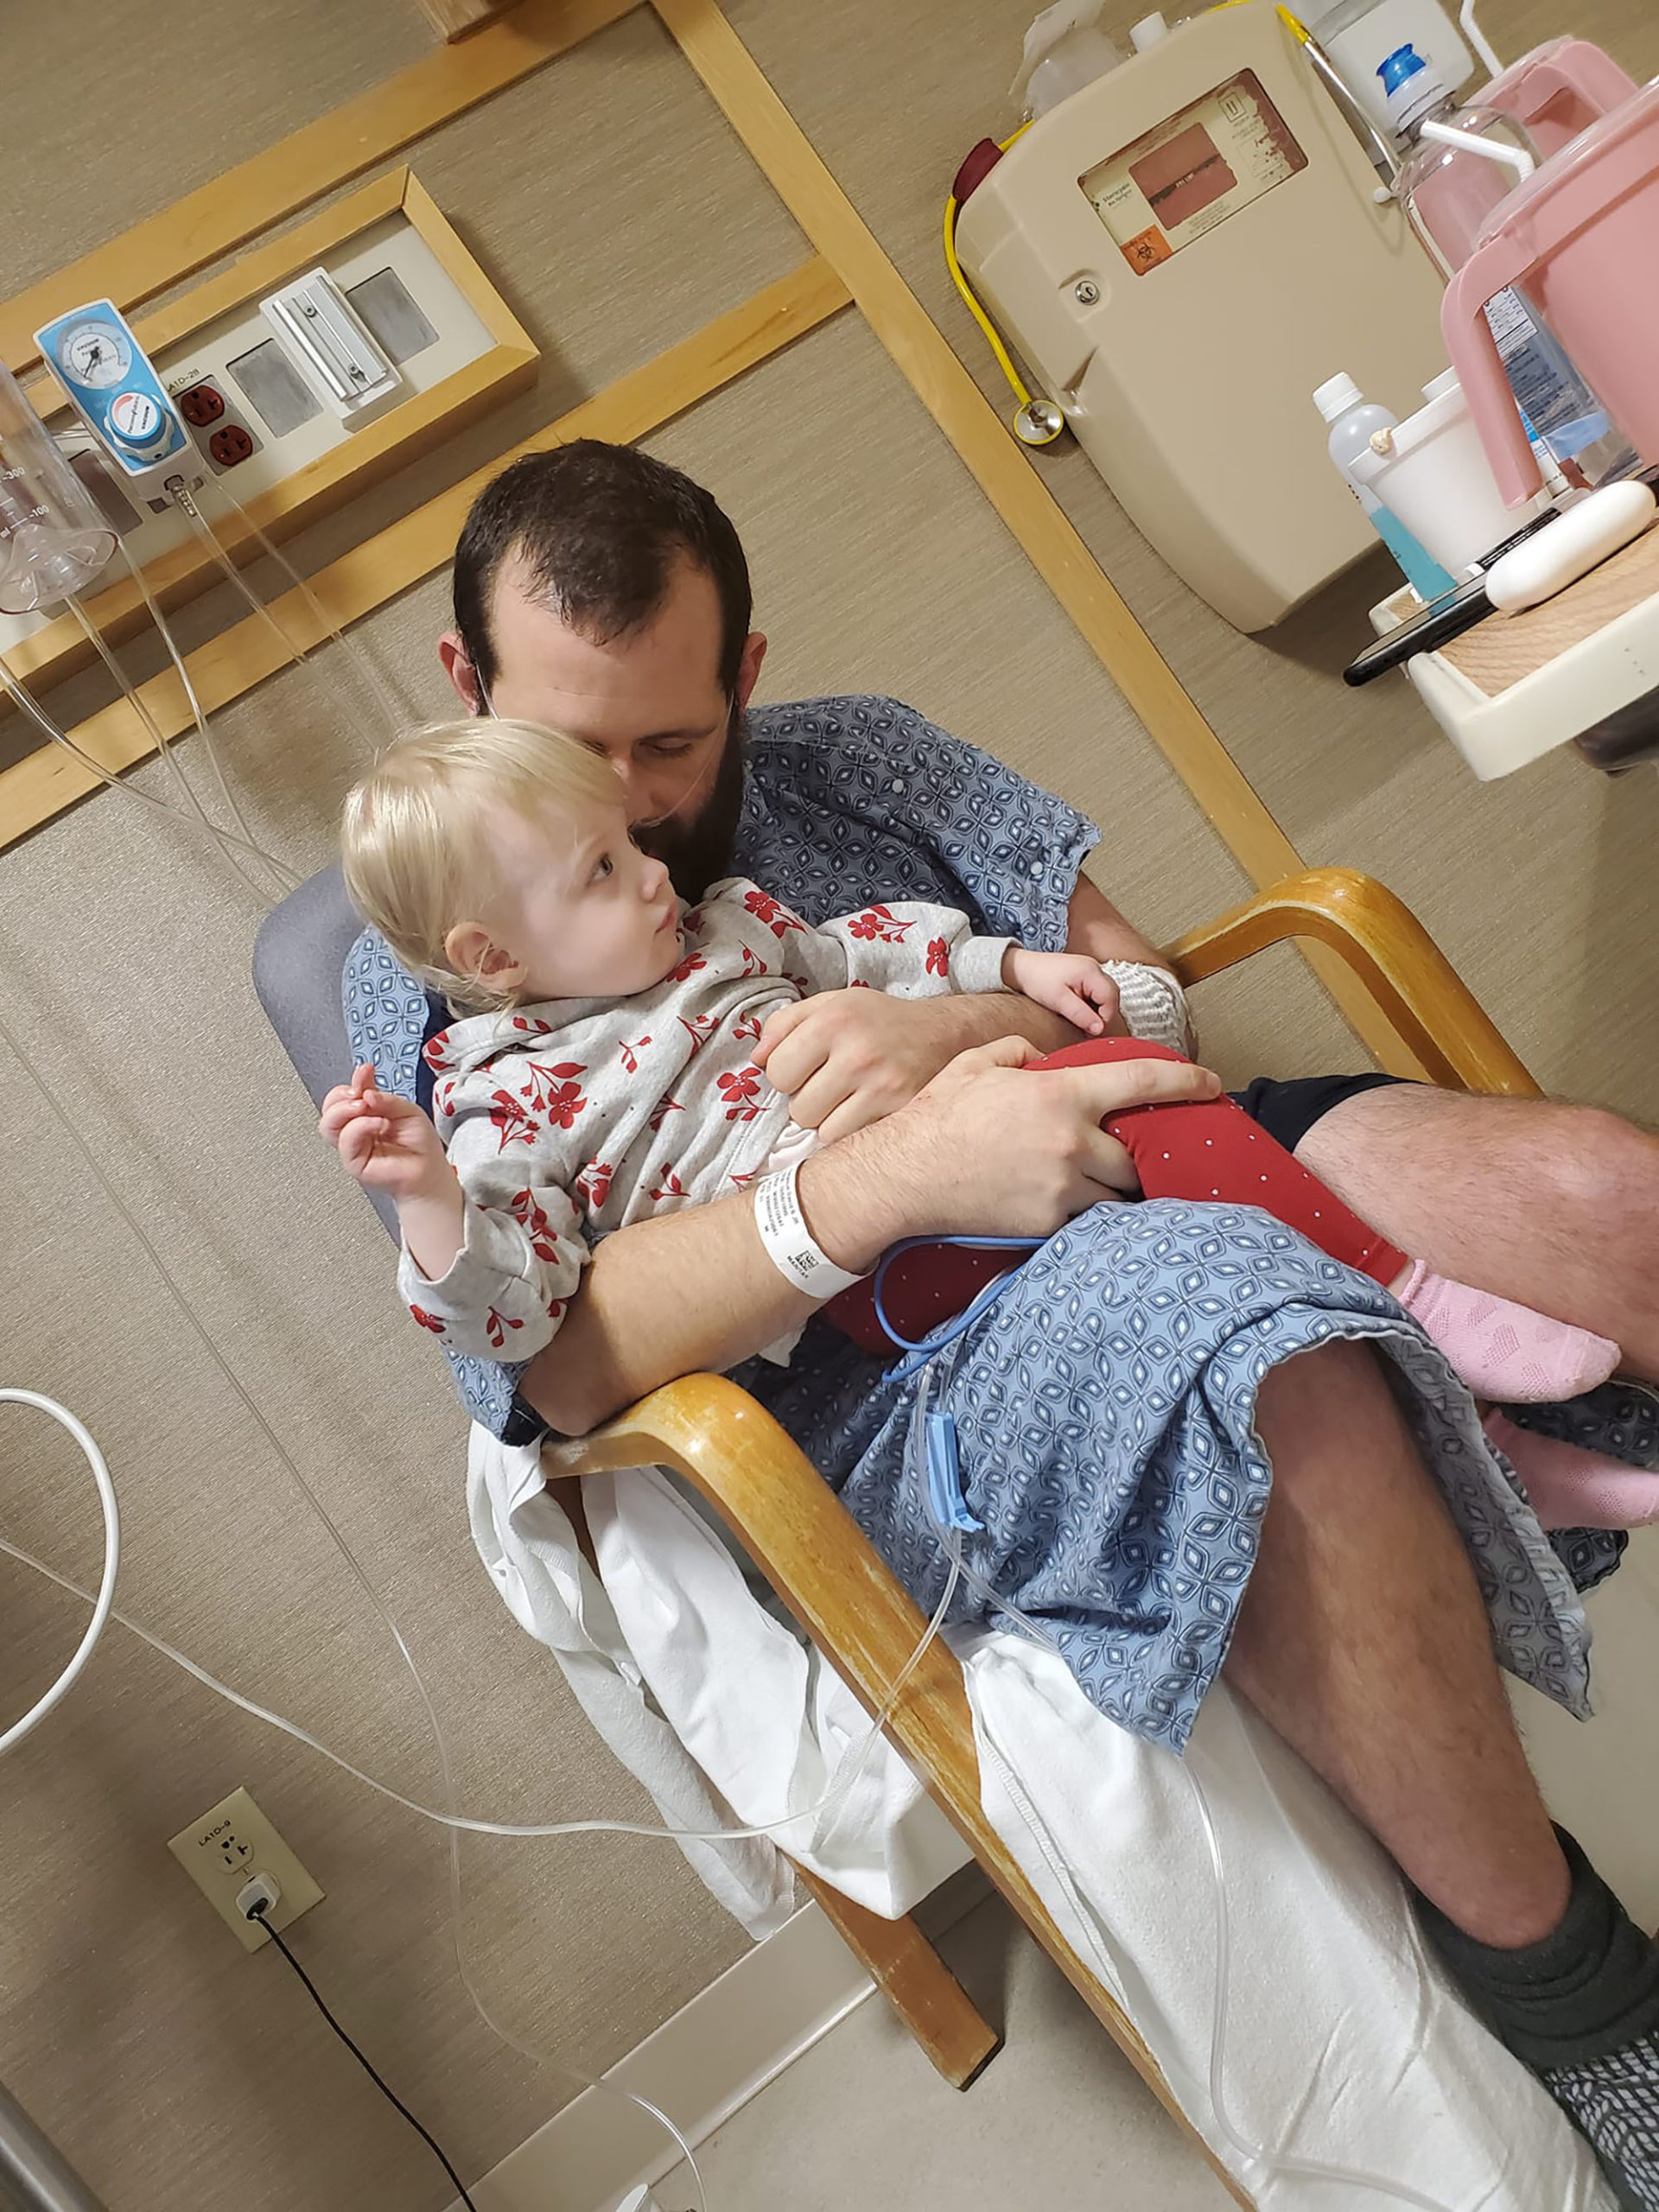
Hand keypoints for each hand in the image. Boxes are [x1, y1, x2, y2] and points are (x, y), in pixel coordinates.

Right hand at [319, 1064, 449, 1200]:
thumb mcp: (407, 1110)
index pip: (345, 1095)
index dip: (353, 1081)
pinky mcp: (354, 1162)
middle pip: (329, 1108)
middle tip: (360, 1093)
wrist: (429, 1171)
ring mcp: (353, 1146)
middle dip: (341, 1095)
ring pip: (327, 1124)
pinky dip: (360, 1126)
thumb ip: (385, 1099)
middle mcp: (355, 1130)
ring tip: (363, 1107)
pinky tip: (378, 1124)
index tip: (365, 1070)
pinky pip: (346, 1140)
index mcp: (365, 1115)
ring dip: (343, 1110)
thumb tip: (365, 1092)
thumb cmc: (419, 1145)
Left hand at [755, 989, 1065, 1144]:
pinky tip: (868, 1113)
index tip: (808, 1068)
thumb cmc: (880, 1021)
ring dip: (830, 1121)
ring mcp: (883, 1085)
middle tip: (833, 1086)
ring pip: (822, 1131)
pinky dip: (854, 1132)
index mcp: (832, 1018)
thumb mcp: (832, 1004)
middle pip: (798, 1109)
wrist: (948, 1033)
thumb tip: (755, 1060)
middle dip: (809, 1101)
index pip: (776, 1073)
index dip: (787, 1075)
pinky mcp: (902, 1112)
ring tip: (852, 1099)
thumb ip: (785, 1025)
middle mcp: (857, 1051)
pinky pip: (852, 1140)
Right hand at [835, 1033, 1224, 1246]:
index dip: (1185, 1081)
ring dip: (1109, 1189)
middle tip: (1121, 1155)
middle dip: (1134, 1158)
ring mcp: (1063, 1187)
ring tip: (1092, 1184)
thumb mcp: (979, 1064)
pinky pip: (1083, 1218)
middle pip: (1136, 1157)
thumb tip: (1036, 1060)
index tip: (1212, 1083)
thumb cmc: (938, 1116)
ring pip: (1114, 1194)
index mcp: (1060, 1094)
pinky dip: (1080, 1211)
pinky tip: (1059, 1203)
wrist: (904, 1177)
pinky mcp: (1048, 1223)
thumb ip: (1018, 1052)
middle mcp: (1072, 1142)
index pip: (1142, 1083)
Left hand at [1003, 948, 1121, 1035]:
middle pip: (1112, 995)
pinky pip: (1097, 991)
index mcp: (1090, 971)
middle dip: (1104, 1014)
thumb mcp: (1058, 1001)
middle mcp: (1095, 967)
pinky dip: (1093, 1003)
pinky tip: (1080, 1011)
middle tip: (1088, 1028)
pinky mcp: (1085, 974)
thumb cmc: (1037, 981)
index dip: (1105, 1017)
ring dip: (1099, 1009)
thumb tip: (1100, 1029)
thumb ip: (1081, 1015)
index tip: (1093, 1031)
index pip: (1110, 998)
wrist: (1022, 968)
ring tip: (1083, 1020)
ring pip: (1106, 994)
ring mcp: (1091, 969)